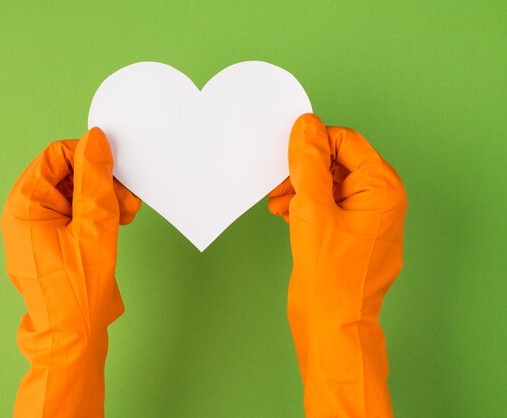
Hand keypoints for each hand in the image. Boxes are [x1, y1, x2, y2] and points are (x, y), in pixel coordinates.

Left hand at [0, 127, 140, 417]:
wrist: (73, 337)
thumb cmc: (78, 288)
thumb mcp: (95, 225)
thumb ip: (95, 179)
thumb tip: (95, 139)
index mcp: (25, 205)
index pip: (55, 156)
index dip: (88, 157)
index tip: (116, 170)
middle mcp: (25, 214)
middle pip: (65, 175)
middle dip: (100, 182)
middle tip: (127, 198)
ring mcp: (37, 230)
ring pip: (74, 195)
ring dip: (104, 199)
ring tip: (127, 214)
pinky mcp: (51, 244)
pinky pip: (74, 216)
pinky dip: (97, 215)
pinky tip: (118, 225)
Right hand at [267, 113, 406, 416]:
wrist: (332, 326)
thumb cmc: (330, 277)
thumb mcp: (312, 210)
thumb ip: (309, 164)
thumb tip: (307, 126)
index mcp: (381, 189)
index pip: (346, 142)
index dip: (313, 144)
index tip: (286, 156)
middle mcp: (379, 200)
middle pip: (337, 162)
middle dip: (304, 170)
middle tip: (280, 184)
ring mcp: (366, 219)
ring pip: (329, 184)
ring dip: (300, 188)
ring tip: (279, 205)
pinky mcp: (350, 235)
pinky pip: (328, 205)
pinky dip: (305, 206)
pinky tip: (286, 216)